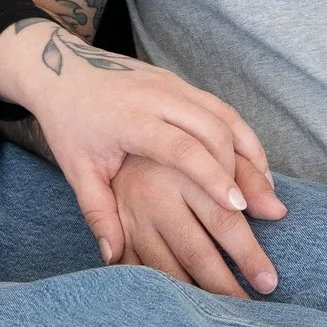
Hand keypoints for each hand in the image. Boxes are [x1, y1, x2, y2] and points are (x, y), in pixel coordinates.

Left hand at [0, 18, 282, 266]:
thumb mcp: (76, 170)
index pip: (180, 148)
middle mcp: (157, 97)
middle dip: (242, 171)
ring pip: (224, 116)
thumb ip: (98, 213)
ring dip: (249, 154)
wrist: (58, 66)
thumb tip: (112, 259)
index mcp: (129, 119)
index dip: (211, 176)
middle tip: (265, 210)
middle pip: (213, 129)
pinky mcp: (181, 83)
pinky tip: (255, 166)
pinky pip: (221, 108)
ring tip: (268, 194)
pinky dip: (242, 136)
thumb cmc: (68, 124)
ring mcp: (172, 85)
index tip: (236, 207)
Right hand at [114, 152, 280, 295]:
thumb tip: (278, 212)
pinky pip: (138, 271)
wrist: (119, 136)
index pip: (224, 221)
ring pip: (165, 268)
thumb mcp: (216, 150)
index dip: (248, 254)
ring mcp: (132, 219)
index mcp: (185, 174)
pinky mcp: (117, 234)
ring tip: (219, 317)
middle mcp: (155, 197)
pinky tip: (180, 308)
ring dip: (193, 297)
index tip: (269, 281)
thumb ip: (250, 178)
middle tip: (249, 310)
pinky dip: (159, 292)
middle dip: (225, 285)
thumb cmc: (182, 150)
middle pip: (196, 251)